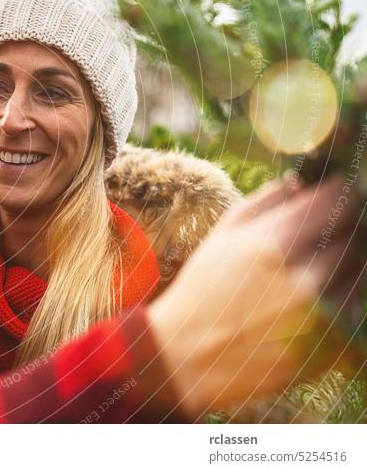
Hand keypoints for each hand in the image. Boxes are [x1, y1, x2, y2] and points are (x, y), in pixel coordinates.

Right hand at [146, 176, 357, 418]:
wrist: (189, 356)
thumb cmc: (202, 292)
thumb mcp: (221, 238)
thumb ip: (263, 204)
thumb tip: (299, 182)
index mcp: (273, 245)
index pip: (335, 203)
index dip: (341, 193)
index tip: (339, 193)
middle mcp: (304, 278)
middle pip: (356, 236)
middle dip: (346, 229)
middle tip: (328, 233)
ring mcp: (321, 316)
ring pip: (360, 273)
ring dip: (347, 264)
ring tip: (315, 270)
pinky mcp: (330, 346)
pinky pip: (357, 310)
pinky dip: (345, 299)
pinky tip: (317, 300)